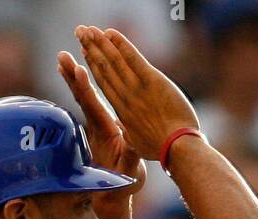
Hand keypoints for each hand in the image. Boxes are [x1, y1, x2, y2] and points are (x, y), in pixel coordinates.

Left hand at [57, 49, 145, 192]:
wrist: (110, 196)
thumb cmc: (122, 185)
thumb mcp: (131, 172)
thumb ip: (130, 156)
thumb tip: (131, 138)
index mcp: (105, 134)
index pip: (93, 108)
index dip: (85, 89)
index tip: (78, 69)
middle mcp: (96, 128)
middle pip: (81, 99)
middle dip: (72, 77)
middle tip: (62, 56)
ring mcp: (94, 128)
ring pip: (81, 99)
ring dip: (71, 78)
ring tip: (62, 58)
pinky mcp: (96, 128)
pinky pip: (85, 103)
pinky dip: (78, 87)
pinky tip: (74, 75)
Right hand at [73, 26, 197, 161]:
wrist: (178, 148)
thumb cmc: (162, 150)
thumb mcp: (139, 146)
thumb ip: (130, 136)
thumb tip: (125, 135)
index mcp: (122, 111)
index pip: (103, 83)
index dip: (92, 66)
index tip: (84, 52)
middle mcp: (125, 97)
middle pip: (103, 68)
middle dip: (90, 48)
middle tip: (80, 32)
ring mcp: (137, 88)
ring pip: (113, 61)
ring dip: (100, 42)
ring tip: (88, 29)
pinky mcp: (152, 81)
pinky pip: (133, 58)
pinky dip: (122, 44)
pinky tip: (111, 32)